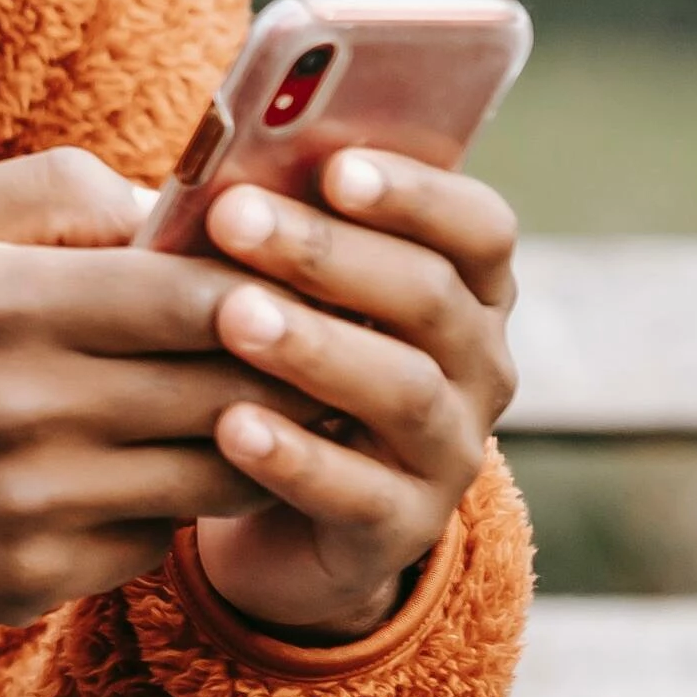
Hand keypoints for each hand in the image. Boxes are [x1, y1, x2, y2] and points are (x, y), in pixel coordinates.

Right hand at [0, 150, 326, 623]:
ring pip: (211, 476)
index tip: (294, 276)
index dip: (267, 286)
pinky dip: (171, 504)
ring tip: (271, 406)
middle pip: (223, 390)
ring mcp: (26, 506)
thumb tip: (182, 207)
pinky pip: (155, 541)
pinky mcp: (29, 579)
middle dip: (288, 363)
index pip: (191, 296)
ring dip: (255, 441)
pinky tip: (156, 469)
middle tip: (323, 342)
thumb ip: (56, 188)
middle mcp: (17, 409)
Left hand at [178, 149, 518, 641]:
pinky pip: (355, 493)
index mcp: (467, 291)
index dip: (416, 194)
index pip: (480, 229)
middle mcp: (479, 368)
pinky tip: (230, 426)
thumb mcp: (292, 296)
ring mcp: (448, 453)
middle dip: (328, 252)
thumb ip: (278, 234)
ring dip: (315, 347)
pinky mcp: (399, 531)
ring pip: (402, 391)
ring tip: (234, 317)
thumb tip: (217, 172)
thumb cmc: (281, 365)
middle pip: (429, 297)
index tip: (334, 165)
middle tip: (234, 217)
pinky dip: (295, 456)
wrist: (284, 519)